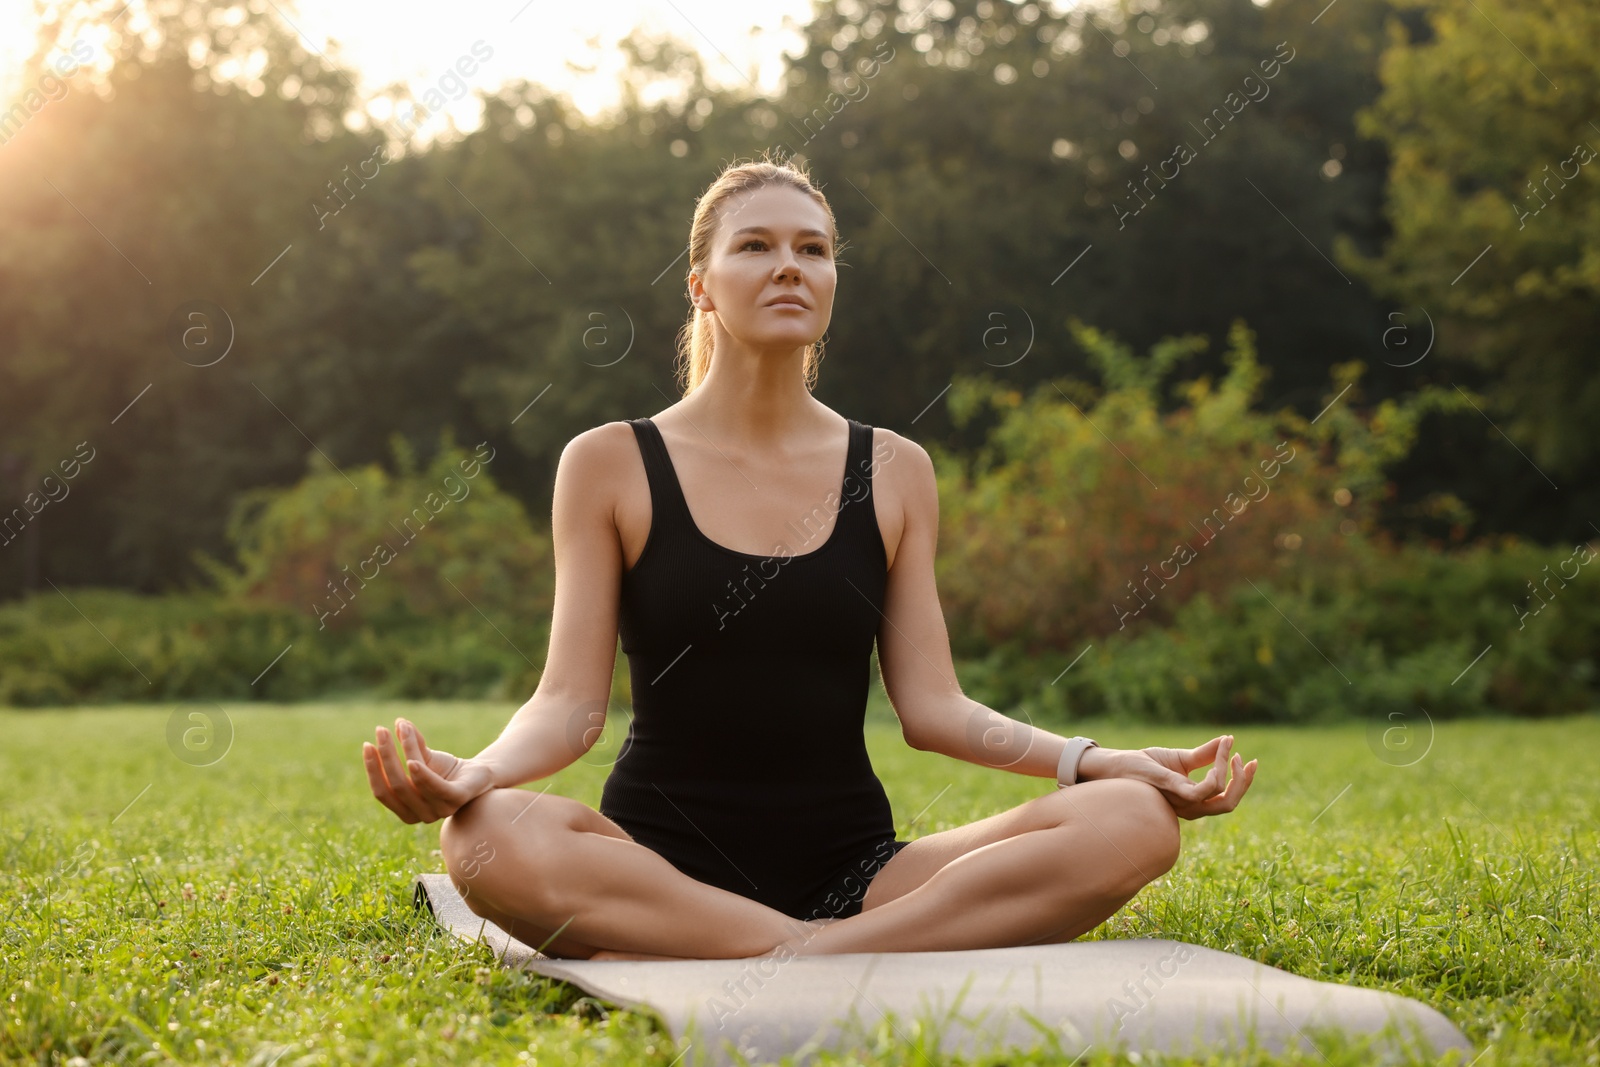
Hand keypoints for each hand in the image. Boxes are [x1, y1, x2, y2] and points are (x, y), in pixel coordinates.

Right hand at [362, 717, 494, 824]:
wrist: (481, 773)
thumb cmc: (448, 770)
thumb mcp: (424, 757)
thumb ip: (411, 745)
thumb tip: (398, 722)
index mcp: (407, 811)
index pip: (382, 792)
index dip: (372, 769)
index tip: (367, 745)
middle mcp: (422, 816)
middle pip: (395, 785)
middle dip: (385, 756)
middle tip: (380, 731)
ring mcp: (440, 810)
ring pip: (413, 782)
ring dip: (404, 751)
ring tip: (401, 729)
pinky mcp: (457, 799)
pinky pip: (436, 788)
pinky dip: (423, 774)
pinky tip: (412, 761)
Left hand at [1077, 734, 1255, 820]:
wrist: (1116, 765)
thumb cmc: (1144, 764)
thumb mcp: (1180, 757)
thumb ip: (1204, 754)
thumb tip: (1228, 740)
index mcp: (1193, 800)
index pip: (1226, 799)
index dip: (1243, 783)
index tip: (1249, 759)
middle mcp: (1189, 806)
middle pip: (1229, 804)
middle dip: (1244, 783)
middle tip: (1248, 760)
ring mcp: (1181, 802)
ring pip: (1220, 798)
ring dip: (1230, 772)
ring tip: (1229, 749)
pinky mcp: (1172, 791)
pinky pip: (1202, 790)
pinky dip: (1216, 770)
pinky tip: (1219, 750)